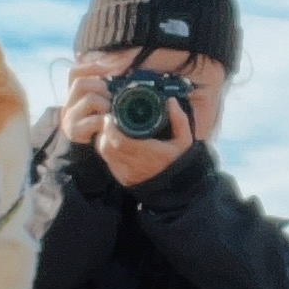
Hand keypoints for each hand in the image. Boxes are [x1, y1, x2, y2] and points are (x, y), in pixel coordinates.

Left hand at [63, 58, 195, 192]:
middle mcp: (133, 165)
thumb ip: (179, 120)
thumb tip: (170, 101)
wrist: (176, 187)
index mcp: (147, 154)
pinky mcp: (122, 177)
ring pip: (104, 152)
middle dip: (105, 130)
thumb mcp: (185, 141)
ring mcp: (125, 173)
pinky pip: (108, 160)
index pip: (119, 141)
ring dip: (104, 138)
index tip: (111, 115)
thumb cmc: (179, 162)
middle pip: (107, 145)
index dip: (111, 127)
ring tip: (112, 128)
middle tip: (110, 119)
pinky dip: (107, 149)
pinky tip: (114, 141)